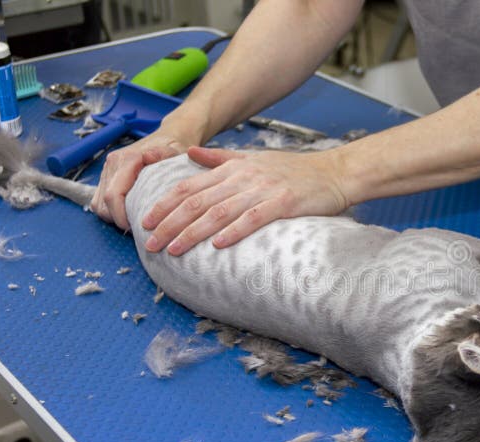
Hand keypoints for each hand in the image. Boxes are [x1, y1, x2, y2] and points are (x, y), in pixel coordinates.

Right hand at [90, 133, 188, 229]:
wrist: (169, 137)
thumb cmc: (175, 148)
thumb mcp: (175, 152)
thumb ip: (164, 156)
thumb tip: (148, 157)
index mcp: (126, 159)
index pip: (113, 195)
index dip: (122, 216)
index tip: (136, 228)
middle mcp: (112, 163)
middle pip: (104, 203)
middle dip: (119, 220)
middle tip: (138, 229)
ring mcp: (107, 170)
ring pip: (99, 204)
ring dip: (113, 217)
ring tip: (134, 222)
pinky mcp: (106, 176)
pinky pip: (100, 201)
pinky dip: (111, 211)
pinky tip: (128, 214)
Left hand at [141, 146, 349, 255]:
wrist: (333, 173)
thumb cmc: (294, 171)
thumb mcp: (254, 159)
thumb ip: (220, 159)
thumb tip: (190, 153)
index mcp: (233, 168)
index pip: (189, 185)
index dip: (165, 203)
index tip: (146, 221)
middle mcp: (243, 177)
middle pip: (197, 201)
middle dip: (170, 222)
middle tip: (150, 242)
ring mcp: (263, 190)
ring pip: (219, 211)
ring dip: (192, 232)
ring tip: (173, 249)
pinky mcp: (283, 203)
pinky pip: (253, 218)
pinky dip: (233, 231)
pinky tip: (217, 244)